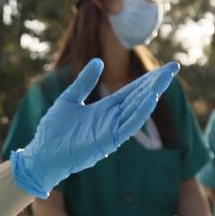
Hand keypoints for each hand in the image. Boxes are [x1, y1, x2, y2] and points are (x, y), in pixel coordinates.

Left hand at [10, 58, 179, 197]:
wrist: (41, 154)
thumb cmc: (53, 130)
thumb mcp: (69, 99)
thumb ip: (84, 82)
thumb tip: (98, 61)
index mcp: (105, 108)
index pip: (132, 91)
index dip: (148, 79)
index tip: (165, 68)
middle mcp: (113, 119)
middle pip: (139, 98)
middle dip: (156, 84)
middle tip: (173, 68)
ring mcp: (112, 130)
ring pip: (137, 111)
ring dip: (151, 95)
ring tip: (164, 80)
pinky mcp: (107, 142)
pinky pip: (128, 127)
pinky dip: (139, 114)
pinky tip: (150, 100)